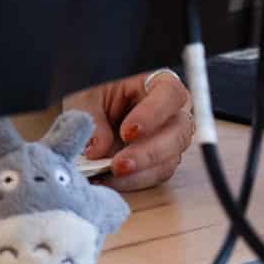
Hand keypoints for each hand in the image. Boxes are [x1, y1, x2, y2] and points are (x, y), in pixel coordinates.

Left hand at [64, 68, 195, 191]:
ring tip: (110, 175)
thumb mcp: (85, 97)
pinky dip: (135, 180)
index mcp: (157, 83)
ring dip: (140, 171)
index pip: (170, 94)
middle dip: (147, 153)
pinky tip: (112, 180)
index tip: (127, 132)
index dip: (153, 114)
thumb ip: (91, 118)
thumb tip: (97, 149)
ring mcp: (170, 138)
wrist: (90, 112)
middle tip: (119, 164)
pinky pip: (157, 174)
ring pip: (170, 158)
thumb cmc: (93, 94)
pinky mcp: (162, 159)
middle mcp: (172, 111)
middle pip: (177, 133)